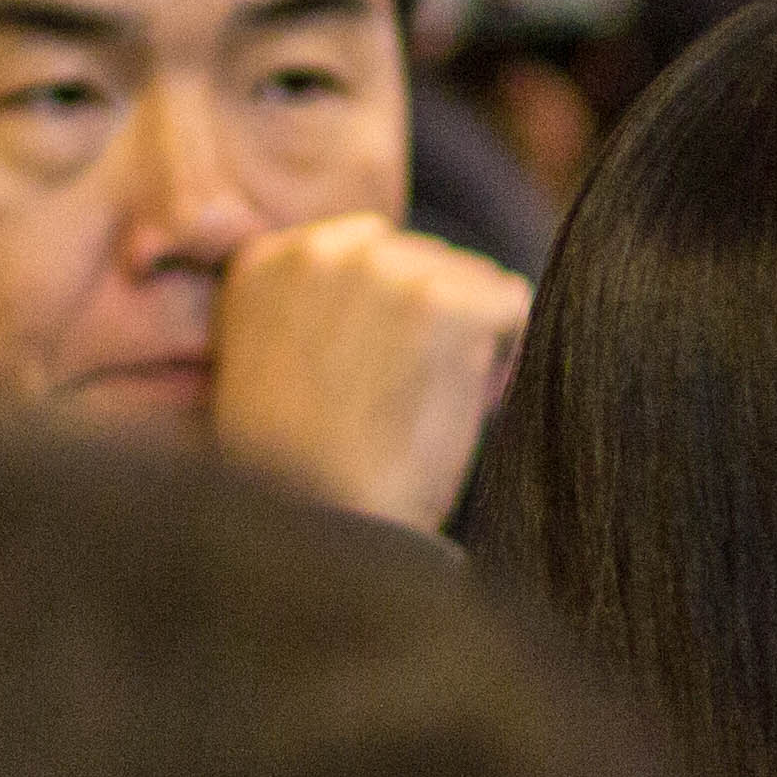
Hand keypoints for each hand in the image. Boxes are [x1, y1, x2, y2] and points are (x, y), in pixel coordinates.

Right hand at [209, 214, 530, 534]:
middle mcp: (317, 252)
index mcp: (264, 264)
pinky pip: (512, 302)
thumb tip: (414, 283)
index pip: (368, 247)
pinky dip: (510, 350)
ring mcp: (379, 271)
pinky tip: (471, 398)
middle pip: (423, 257)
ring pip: (472, 278)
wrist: (324, 530)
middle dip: (435, 315)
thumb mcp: (280, 368)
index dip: (391, 308)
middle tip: (413, 391)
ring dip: (473, 332)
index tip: (382, 364)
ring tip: (433, 400)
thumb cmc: (308, 473)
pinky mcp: (439, 303)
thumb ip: (320, 310)